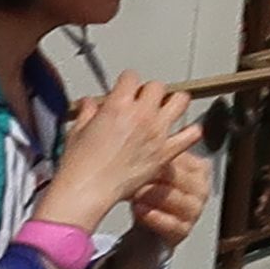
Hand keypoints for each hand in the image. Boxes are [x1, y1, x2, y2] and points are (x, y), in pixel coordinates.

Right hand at [46, 76, 200, 232]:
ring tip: (166, 109)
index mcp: (118, 105)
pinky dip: (190, 132)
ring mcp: (157, 133)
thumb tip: (89, 103)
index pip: (131, 77)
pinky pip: (191, 134)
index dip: (127, 82)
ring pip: (181, 101)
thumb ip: (88, 112)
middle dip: (148, 91)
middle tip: (142, 101)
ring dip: (173, 103)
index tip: (126, 87)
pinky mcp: (166, 152)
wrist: (87, 191)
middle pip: (157, 86)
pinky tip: (183, 132)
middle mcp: (141, 115)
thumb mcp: (77, 131)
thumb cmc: (79, 166)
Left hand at [120, 137, 211, 258]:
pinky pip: (174, 223)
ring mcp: (194, 210)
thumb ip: (150, 149)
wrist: (146, 232)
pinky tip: (140, 210)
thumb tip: (137, 124)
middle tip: (135, 172)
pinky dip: (156, 217)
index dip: (160, 153)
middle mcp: (200, 187)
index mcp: (197, 167)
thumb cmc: (147, 195)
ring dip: (156, 195)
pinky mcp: (183, 231)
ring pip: (180, 199)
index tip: (140, 152)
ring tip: (136, 192)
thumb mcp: (151, 169)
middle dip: (156, 174)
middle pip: (181, 176)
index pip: (182, 155)